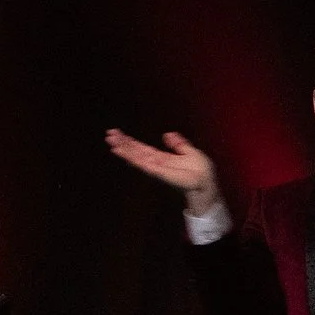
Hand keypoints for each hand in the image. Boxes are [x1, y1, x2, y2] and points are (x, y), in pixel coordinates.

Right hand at [105, 128, 222, 217]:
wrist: (206, 181)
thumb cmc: (200, 170)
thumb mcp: (189, 152)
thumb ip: (178, 144)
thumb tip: (167, 134)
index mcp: (162, 158)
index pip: (142, 148)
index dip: (130, 142)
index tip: (118, 133)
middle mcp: (156, 163)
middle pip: (136, 152)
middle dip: (123, 144)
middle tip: (109, 135)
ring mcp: (156, 168)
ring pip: (136, 157)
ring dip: (124, 150)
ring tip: (112, 142)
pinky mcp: (159, 172)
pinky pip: (143, 164)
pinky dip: (133, 158)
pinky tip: (124, 153)